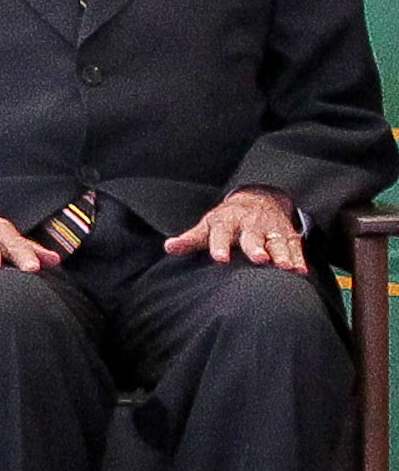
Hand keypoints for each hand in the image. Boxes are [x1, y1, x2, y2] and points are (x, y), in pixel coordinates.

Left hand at [163, 186, 310, 272]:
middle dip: (257, 247)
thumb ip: (190, 239)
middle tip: (260, 258)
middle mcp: (251, 224)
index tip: (220, 258)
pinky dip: (298, 257)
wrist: (258, 200)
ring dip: (282, 254)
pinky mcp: (287, 235)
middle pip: (253, 236)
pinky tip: (300, 270)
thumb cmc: (226, 220)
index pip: (222, 233)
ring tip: (286, 267)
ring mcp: (271, 229)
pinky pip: (294, 246)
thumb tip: (169, 247)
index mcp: (227, 221)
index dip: (220, 245)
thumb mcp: (208, 226)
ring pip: (277, 241)